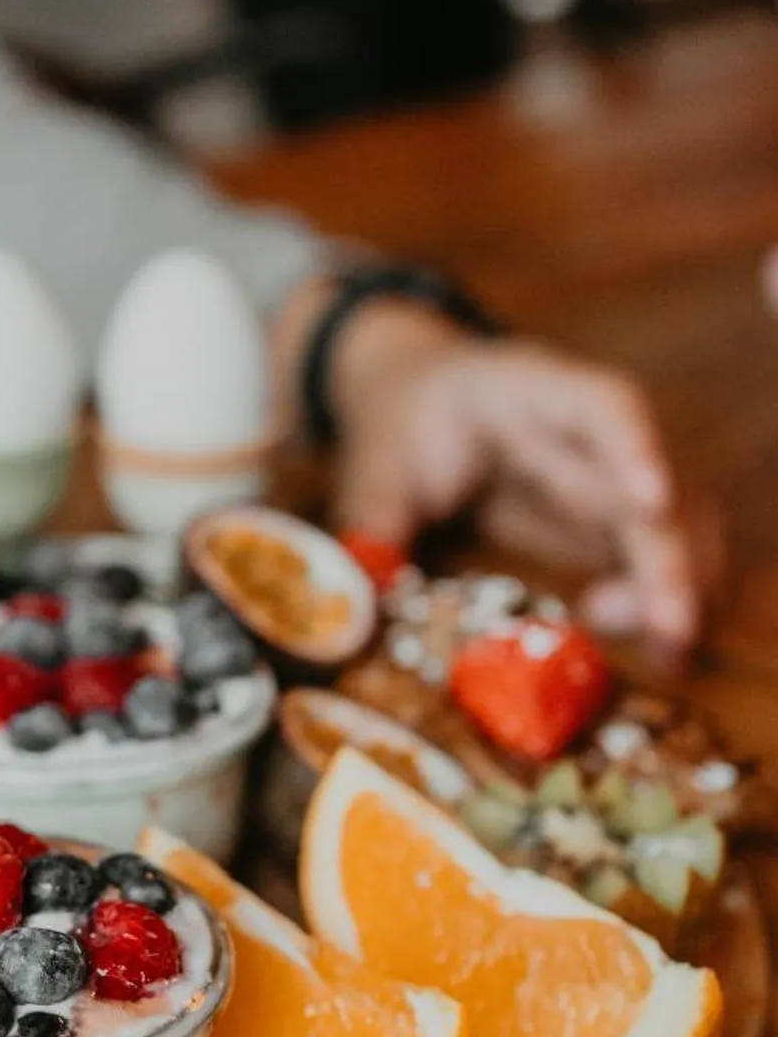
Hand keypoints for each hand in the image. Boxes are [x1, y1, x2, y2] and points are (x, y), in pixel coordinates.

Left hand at [317, 300, 704, 651]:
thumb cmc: (402, 421)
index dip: (634, 447)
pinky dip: (660, 597)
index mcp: (526, 391)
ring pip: (673, 523)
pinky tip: (650, 641)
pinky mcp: (606, 518)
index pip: (598, 403)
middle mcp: (584, 432)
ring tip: (665, 645)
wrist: (415, 395)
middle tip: (672, 629)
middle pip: (650, 484)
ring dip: (679, 584)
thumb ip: (372, 525)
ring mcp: (605, 474)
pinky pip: (653, 555)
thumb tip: (357, 602)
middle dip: (670, 556)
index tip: (651, 502)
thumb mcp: (373, 466)